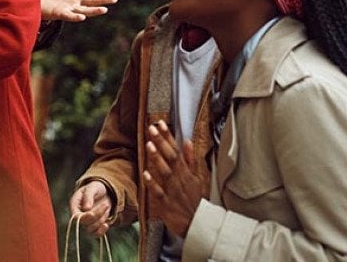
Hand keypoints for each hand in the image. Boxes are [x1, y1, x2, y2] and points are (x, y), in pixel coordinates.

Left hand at [40, 0, 122, 21]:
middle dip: (103, 0)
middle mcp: (76, 3)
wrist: (33, 0)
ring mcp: (68, 9)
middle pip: (92, 2)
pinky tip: (82, 17)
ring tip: (104, 9)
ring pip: (84, 11)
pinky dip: (75, 17)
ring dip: (94, 11)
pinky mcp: (59, 13)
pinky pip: (69, 16)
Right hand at [68, 180, 113, 236]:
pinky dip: (102, 231)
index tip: (92, 213)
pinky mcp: (94, 226)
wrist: (104, 192)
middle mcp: (79, 214)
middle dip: (97, 215)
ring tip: (106, 206)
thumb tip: (86, 208)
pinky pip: (96, 234)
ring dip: (101, 220)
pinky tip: (106, 224)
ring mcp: (86, 221)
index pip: (75, 216)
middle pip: (85, 222)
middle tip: (105, 204)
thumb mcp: (92, 188)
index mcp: (74, 204)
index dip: (83, 217)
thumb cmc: (96, 188)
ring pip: (91, 229)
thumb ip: (88, 196)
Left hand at [141, 120, 206, 237]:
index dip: (168, 136)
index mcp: (186, 172)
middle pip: (170, 158)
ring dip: (157, 159)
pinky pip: (159, 193)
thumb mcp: (198, 178)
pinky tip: (146, 174)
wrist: (200, 224)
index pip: (176, 150)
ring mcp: (173, 191)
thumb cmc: (196, 200)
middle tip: (152, 128)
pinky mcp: (166, 204)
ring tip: (149, 144)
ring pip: (164, 172)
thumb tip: (187, 141)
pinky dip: (153, 184)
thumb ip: (191, 160)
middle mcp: (179, 179)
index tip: (160, 123)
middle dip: (161, 142)